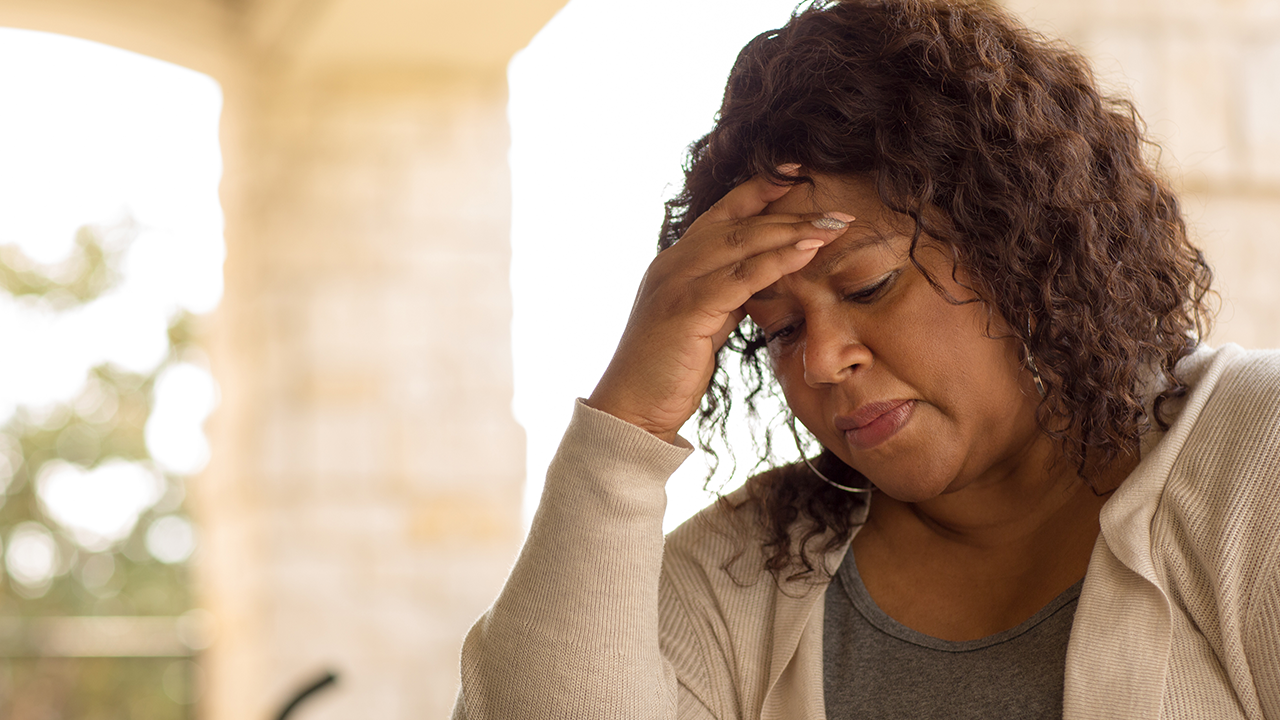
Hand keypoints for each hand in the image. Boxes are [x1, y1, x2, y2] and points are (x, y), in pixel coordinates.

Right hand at [585, 171, 852, 443]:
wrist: (631, 409)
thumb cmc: (667, 370)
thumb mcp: (702, 322)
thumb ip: (725, 296)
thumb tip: (760, 281)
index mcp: (676, 262)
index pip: (723, 213)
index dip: (761, 188)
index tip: (799, 172)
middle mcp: (673, 263)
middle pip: (740, 224)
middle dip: (790, 212)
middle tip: (837, 212)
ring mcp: (677, 283)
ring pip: (742, 243)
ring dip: (792, 231)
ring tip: (833, 225)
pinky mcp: (687, 309)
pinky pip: (740, 278)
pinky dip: (777, 261)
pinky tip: (808, 251)